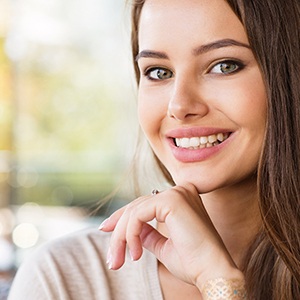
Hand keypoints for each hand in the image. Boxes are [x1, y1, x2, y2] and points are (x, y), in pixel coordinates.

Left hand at [99, 183, 243, 288]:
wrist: (213, 272)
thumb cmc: (193, 262)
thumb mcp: (164, 246)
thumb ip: (149, 234)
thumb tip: (134, 231)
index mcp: (181, 199)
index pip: (145, 203)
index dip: (123, 217)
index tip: (106, 230)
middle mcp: (180, 191)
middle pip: (137, 206)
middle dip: (118, 231)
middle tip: (112, 258)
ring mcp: (176, 193)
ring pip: (134, 211)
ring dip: (121, 237)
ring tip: (119, 261)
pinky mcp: (172, 200)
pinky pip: (138, 215)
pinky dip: (131, 234)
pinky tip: (135, 254)